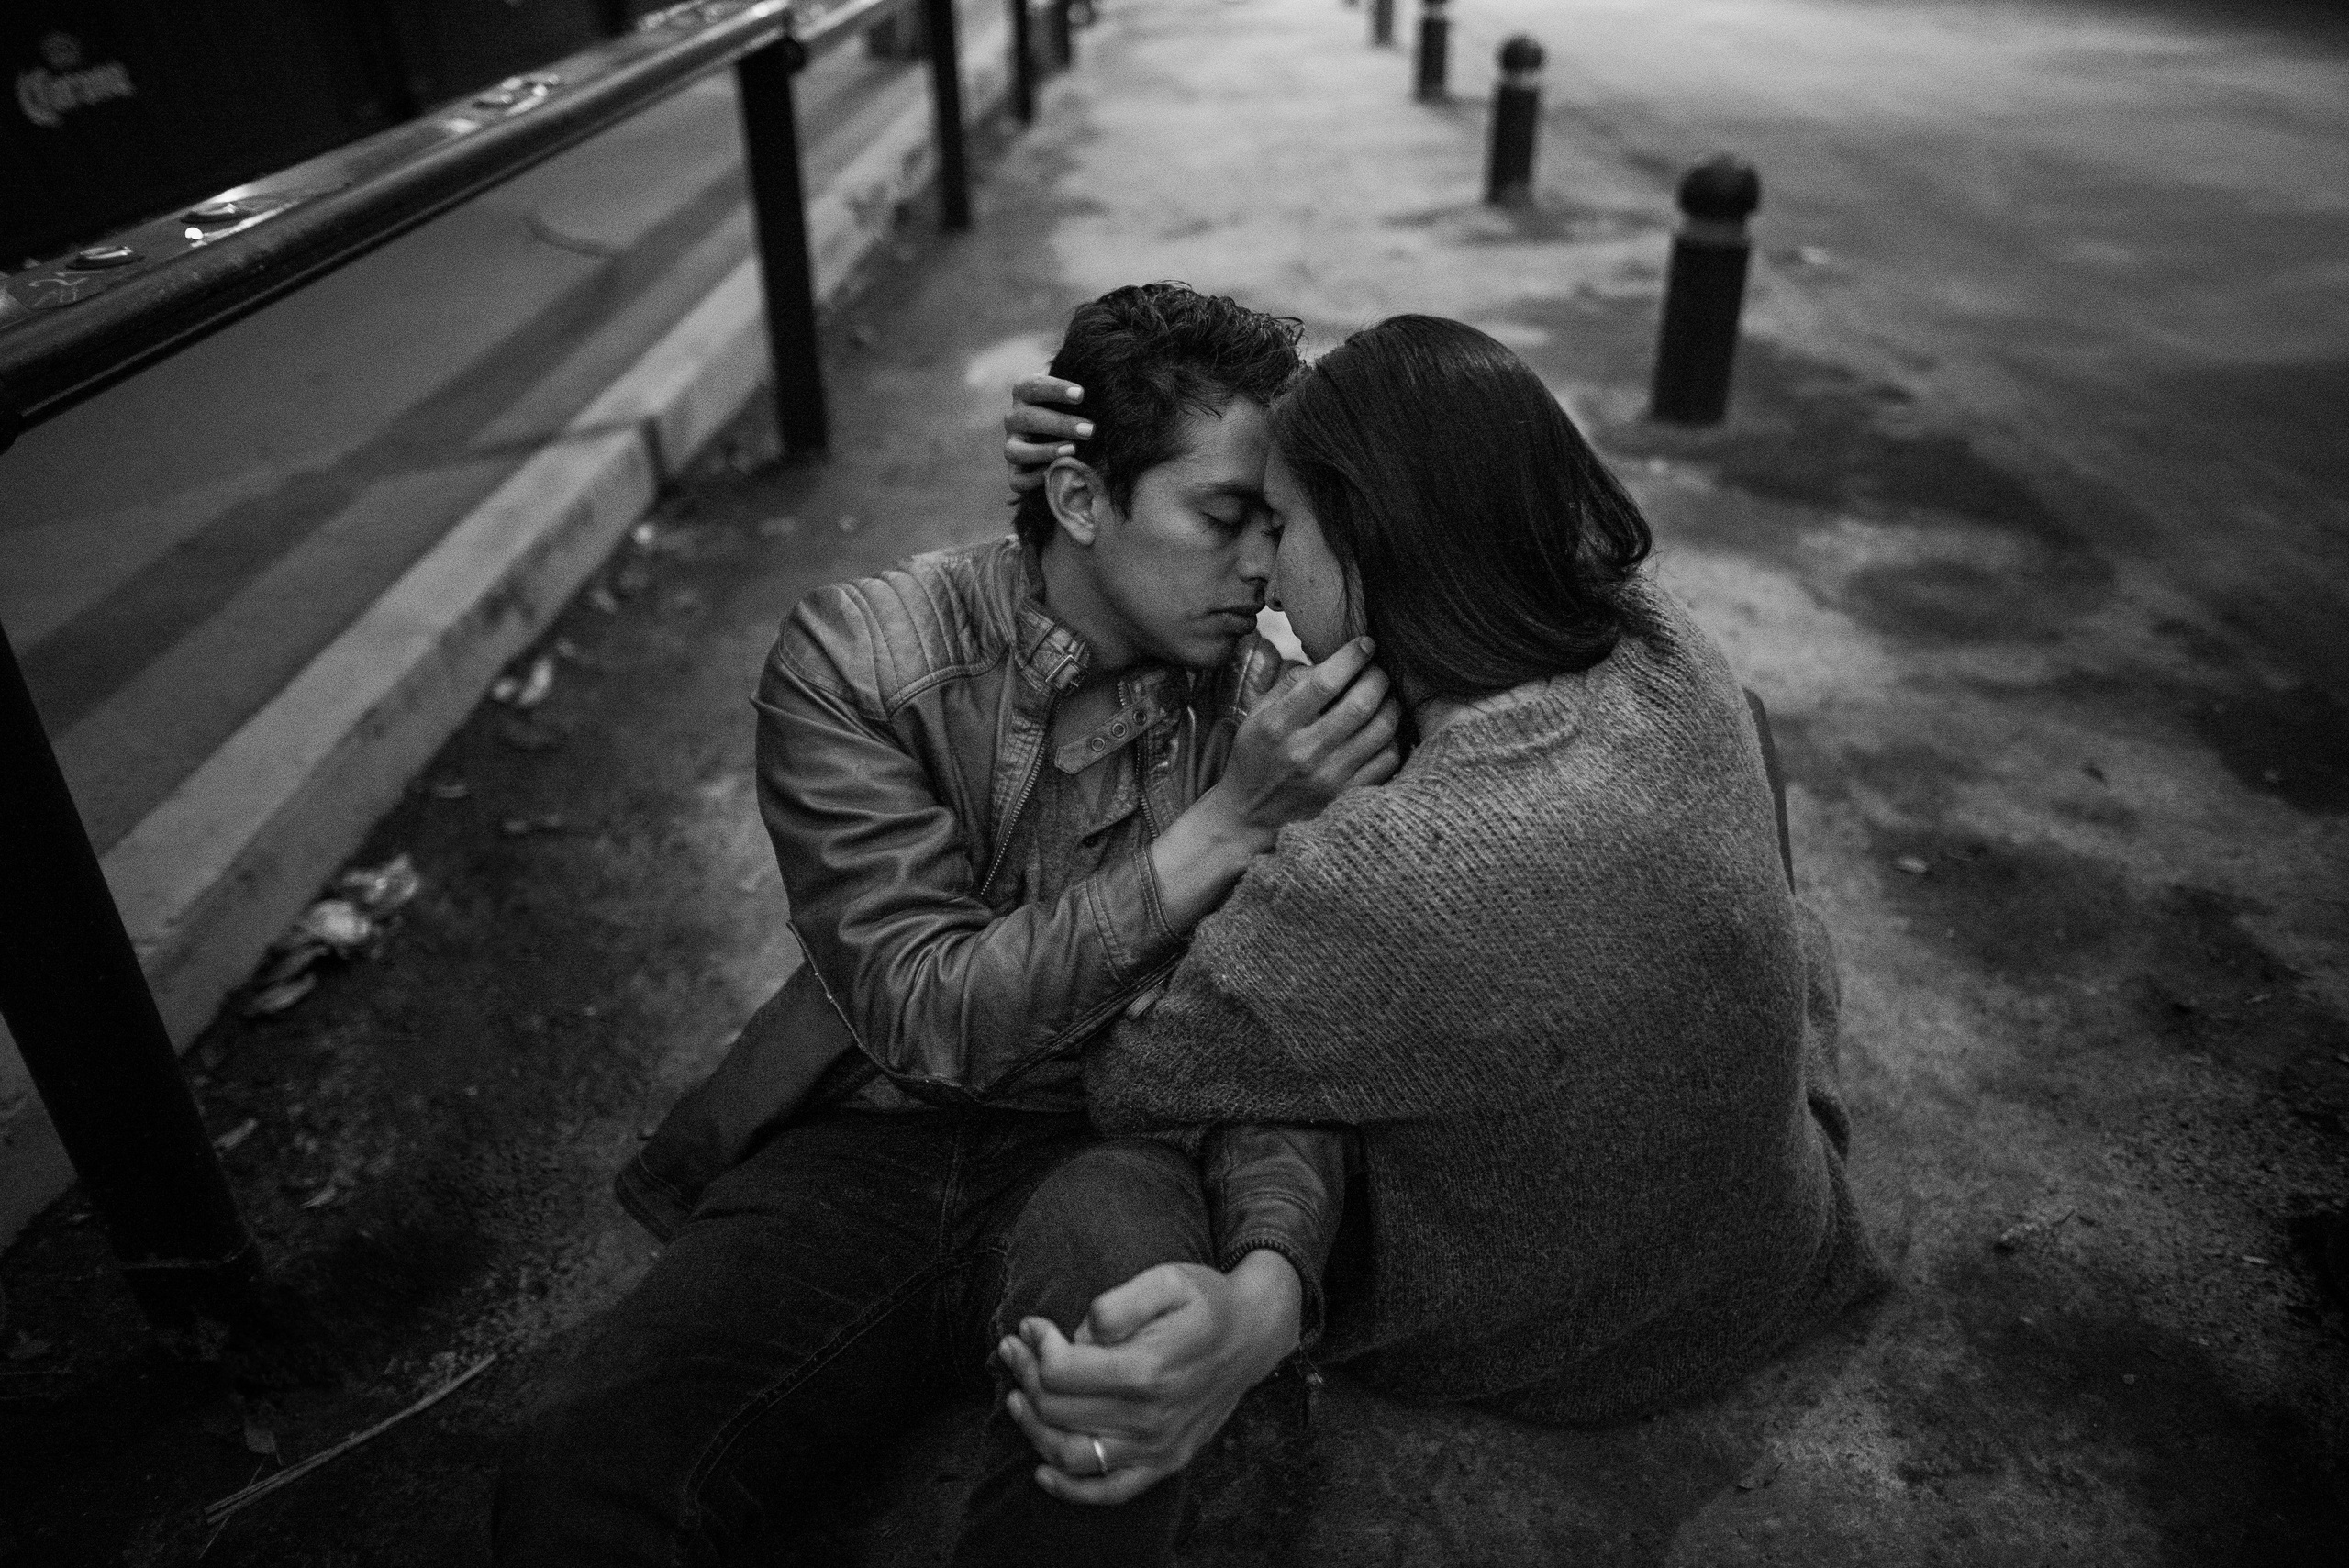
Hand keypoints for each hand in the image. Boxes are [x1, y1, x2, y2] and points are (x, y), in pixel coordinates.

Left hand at [995, 1252, 1302, 1504]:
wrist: (1253, 1336)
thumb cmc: (1206, 1302)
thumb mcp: (1166, 1279)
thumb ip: (1116, 1303)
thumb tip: (1077, 1333)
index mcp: (1147, 1369)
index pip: (1060, 1371)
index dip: (1036, 1347)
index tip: (1032, 1325)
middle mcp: (1151, 1417)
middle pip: (1058, 1409)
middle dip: (1024, 1376)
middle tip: (1015, 1350)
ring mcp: (1159, 1446)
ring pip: (1071, 1453)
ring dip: (1032, 1428)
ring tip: (1017, 1396)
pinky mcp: (1165, 1463)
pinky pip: (1109, 1490)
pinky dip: (1069, 1489)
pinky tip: (1042, 1471)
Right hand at [1003, 374, 1091, 494]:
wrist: (1065, 440)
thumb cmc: (1075, 409)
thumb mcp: (1075, 394)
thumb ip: (1082, 385)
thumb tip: (1103, 376)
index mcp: (1024, 393)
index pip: (1033, 386)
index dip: (1055, 390)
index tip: (1081, 394)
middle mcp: (1013, 419)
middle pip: (1028, 419)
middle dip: (1060, 424)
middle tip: (1089, 430)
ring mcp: (1011, 447)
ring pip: (1015, 451)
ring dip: (1045, 451)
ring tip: (1073, 450)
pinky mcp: (1015, 473)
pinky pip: (1017, 479)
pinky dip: (1035, 479)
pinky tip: (1057, 473)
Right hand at [1199, 636, 1400, 845]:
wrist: (1251, 815)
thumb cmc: (1256, 755)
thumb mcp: (1257, 714)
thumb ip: (1291, 683)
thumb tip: (1333, 661)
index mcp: (1278, 725)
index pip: (1325, 682)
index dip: (1352, 656)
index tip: (1365, 644)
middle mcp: (1305, 752)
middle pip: (1361, 703)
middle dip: (1378, 676)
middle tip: (1378, 669)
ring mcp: (1330, 778)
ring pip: (1382, 729)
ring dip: (1391, 704)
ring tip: (1385, 695)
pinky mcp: (1347, 796)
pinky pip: (1388, 760)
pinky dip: (1393, 738)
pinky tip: (1383, 729)